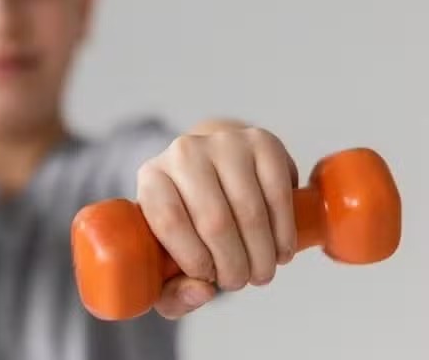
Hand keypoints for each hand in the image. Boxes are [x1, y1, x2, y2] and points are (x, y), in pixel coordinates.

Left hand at [136, 126, 297, 318]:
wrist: (216, 168)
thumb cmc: (188, 220)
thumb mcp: (167, 255)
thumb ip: (171, 289)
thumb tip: (201, 291)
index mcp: (151, 177)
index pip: (169, 220)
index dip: (192, 259)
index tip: (206, 279)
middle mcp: (183, 152)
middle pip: (214, 220)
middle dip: (232, 266)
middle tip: (238, 282)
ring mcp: (223, 143)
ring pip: (249, 211)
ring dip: (260, 254)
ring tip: (260, 273)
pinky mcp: (261, 141)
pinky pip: (278, 194)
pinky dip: (283, 232)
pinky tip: (280, 251)